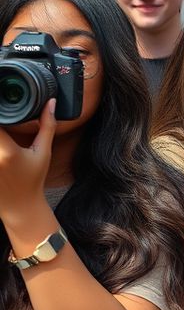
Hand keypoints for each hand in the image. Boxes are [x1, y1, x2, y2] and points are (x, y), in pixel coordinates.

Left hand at [0, 99, 55, 218]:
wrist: (20, 206)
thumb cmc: (33, 178)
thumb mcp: (43, 152)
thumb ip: (47, 126)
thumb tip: (51, 103)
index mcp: (7, 151)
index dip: (1, 113)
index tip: (5, 108)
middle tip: (5, 124)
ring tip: (5, 141)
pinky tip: (1, 147)